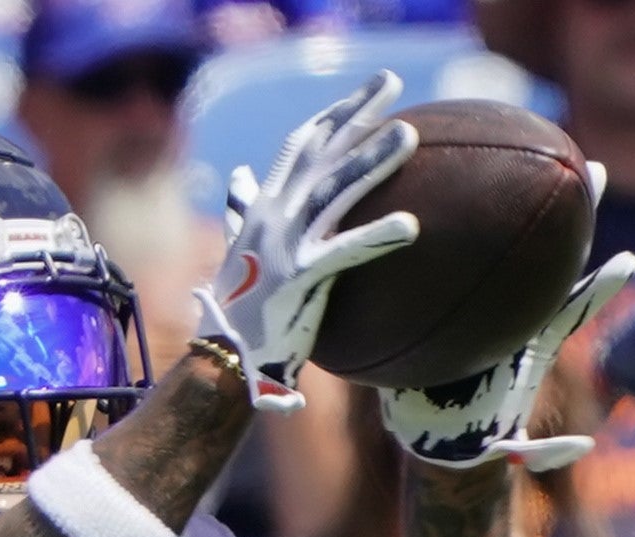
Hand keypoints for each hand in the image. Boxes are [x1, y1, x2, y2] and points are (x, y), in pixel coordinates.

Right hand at [192, 72, 420, 413]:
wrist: (222, 356)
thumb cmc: (236, 311)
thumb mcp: (240, 251)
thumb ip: (242, 213)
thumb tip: (239, 179)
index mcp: (262, 210)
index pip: (297, 148)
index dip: (330, 118)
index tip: (362, 96)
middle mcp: (271, 218)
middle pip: (319, 152)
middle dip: (356, 113)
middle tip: (393, 83)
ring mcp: (283, 245)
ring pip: (333, 191)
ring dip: (371, 161)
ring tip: (409, 135)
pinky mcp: (297, 278)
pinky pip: (343, 251)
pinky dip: (376, 236)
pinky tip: (412, 225)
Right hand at [380, 164, 634, 471]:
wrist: (432, 434)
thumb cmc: (465, 443)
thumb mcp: (502, 451)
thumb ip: (545, 454)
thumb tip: (587, 449)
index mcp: (529, 346)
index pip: (570, 310)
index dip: (599, 288)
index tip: (628, 261)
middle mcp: (516, 317)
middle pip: (551, 259)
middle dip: (577, 215)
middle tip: (592, 170)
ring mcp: (492, 310)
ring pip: (515, 249)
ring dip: (533, 205)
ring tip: (541, 162)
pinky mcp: (460, 311)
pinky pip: (457, 264)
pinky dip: (463, 232)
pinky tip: (453, 186)